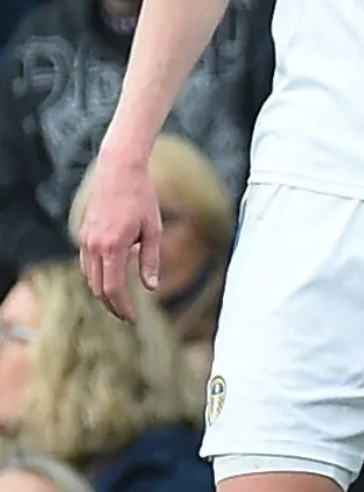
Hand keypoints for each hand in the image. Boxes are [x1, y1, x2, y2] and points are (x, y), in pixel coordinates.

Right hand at [76, 143, 162, 318]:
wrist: (118, 172)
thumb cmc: (141, 199)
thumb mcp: (153, 230)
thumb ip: (151, 260)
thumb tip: (152, 288)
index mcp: (112, 247)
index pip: (113, 288)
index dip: (122, 307)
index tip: (133, 319)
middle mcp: (93, 246)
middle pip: (98, 287)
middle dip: (113, 305)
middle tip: (128, 316)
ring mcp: (84, 240)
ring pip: (90, 277)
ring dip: (104, 292)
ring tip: (121, 302)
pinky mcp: (83, 234)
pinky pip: (87, 264)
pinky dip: (98, 276)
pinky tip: (112, 279)